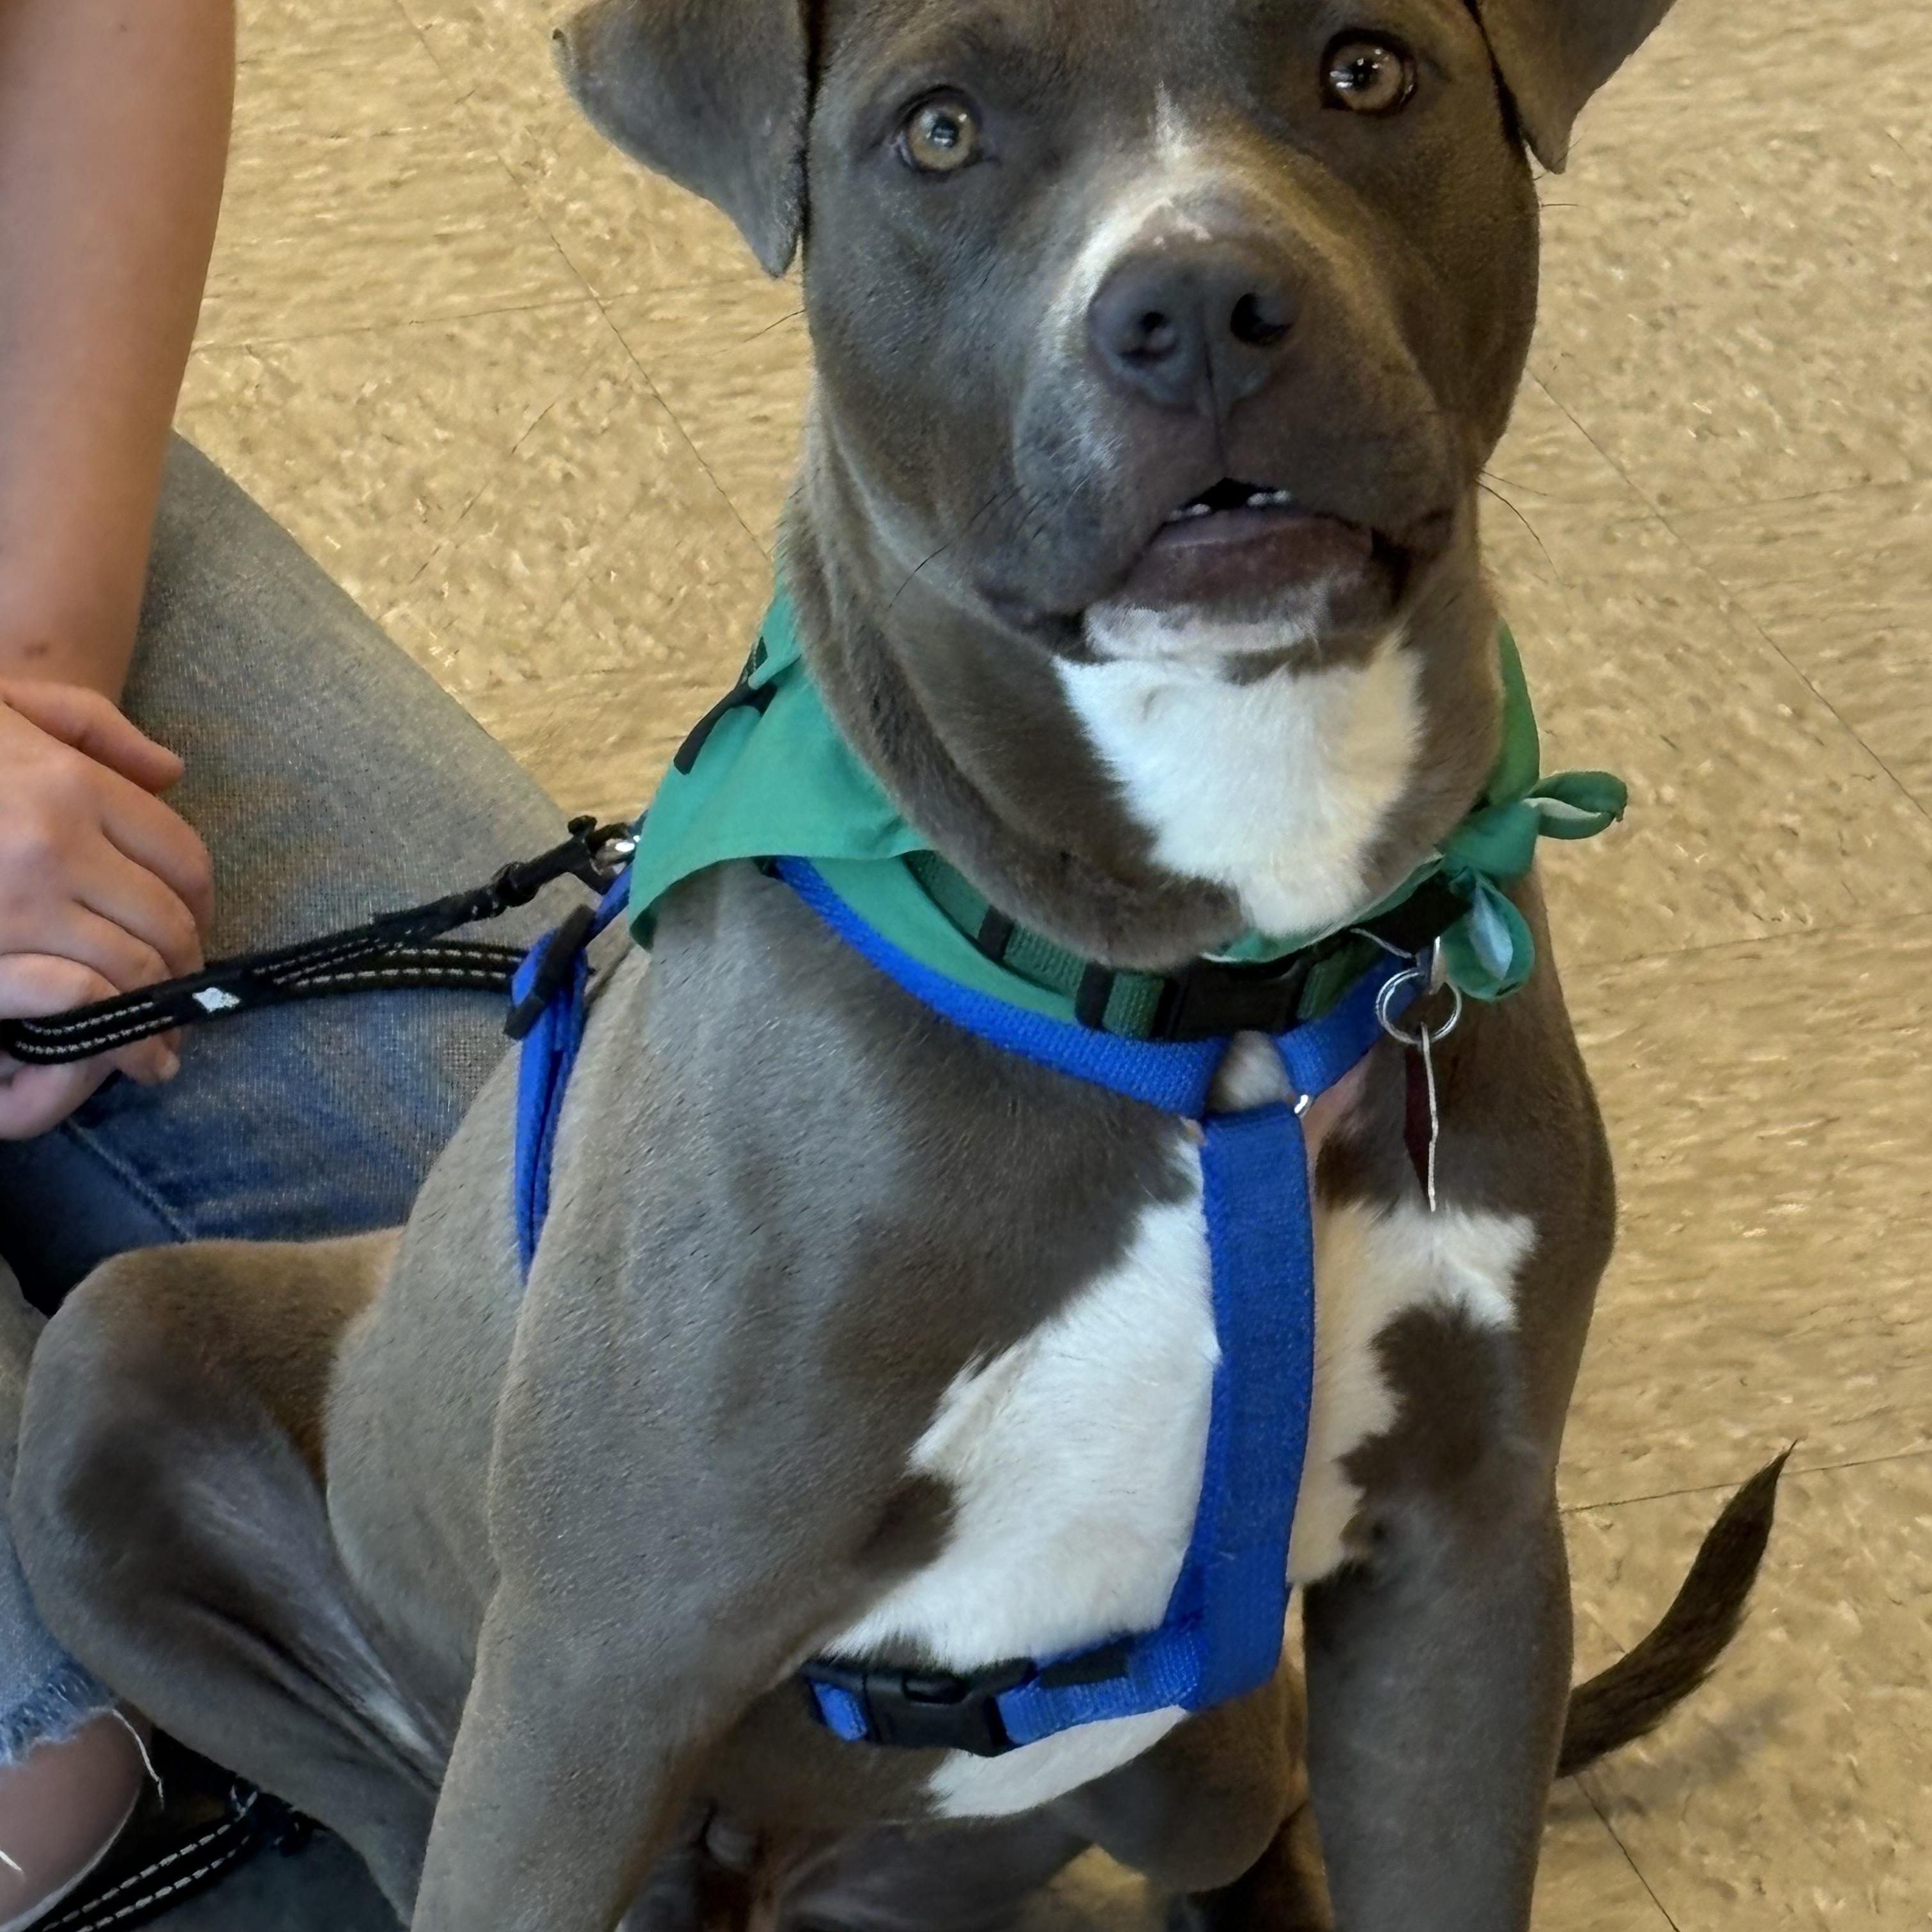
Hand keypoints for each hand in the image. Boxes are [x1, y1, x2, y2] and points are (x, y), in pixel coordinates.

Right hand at [0, 679, 212, 1138]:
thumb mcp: (9, 709)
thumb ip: (94, 732)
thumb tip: (173, 774)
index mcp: (72, 785)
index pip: (184, 859)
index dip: (205, 903)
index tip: (198, 926)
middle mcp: (54, 845)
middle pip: (168, 921)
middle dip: (187, 966)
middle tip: (185, 991)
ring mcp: (16, 904)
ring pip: (133, 969)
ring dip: (160, 1010)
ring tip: (163, 1034)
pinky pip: (74, 999)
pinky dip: (110, 1030)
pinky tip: (122, 1052)